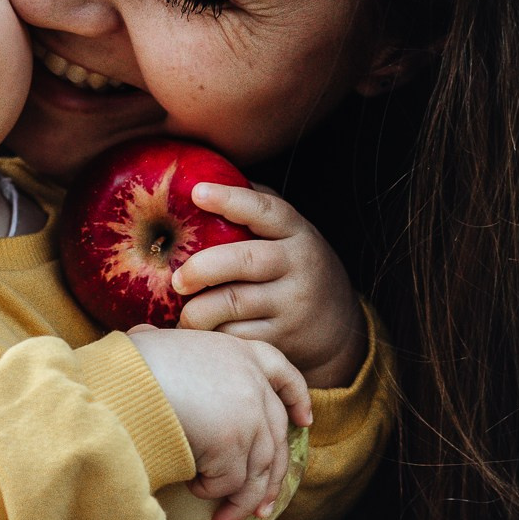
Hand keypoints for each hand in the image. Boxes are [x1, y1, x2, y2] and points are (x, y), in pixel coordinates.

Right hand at [128, 326, 309, 519]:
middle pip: (276, 437)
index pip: (283, 373)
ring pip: (257, 470)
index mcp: (240, 353)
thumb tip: (143, 339)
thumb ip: (167, 346)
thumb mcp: (159, 343)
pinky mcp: (233, 444)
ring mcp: (247, 414)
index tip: (304, 421)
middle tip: (261, 506)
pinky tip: (191, 488)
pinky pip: (229, 482)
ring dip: (242, 501)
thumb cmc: (130, 365)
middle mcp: (253, 383)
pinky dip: (212, 492)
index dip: (297, 398)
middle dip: (272, 477)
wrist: (123, 384)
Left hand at [171, 182, 366, 387]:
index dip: (231, 199)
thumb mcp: (290, 237)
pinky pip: (237, 336)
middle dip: (203, 268)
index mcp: (297, 233)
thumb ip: (256, 211)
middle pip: (245, 260)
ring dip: (198, 311)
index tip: (197, 192)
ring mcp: (292, 304)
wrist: (341, 330)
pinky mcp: (284, 339)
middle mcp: (298, 266)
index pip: (266, 210)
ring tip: (183, 313)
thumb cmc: (296, 270)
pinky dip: (213, 334)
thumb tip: (203, 180)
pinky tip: (200, 332)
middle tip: (177, 279)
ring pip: (234, 304)